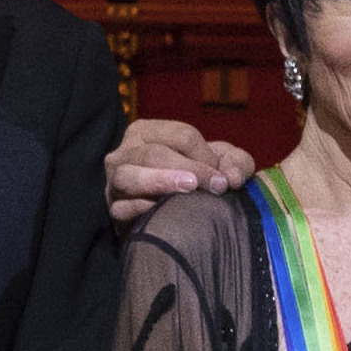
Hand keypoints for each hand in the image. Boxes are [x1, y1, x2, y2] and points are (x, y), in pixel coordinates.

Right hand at [112, 116, 257, 221]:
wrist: (170, 217)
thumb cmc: (195, 180)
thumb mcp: (220, 165)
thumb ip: (236, 162)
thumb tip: (233, 178)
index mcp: (147, 132)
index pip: (181, 135)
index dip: (207, 156)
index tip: (222, 179)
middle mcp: (125, 152)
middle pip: (154, 154)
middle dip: (191, 169)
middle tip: (217, 187)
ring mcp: (114, 181)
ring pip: (129, 176)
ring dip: (160, 182)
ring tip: (189, 189)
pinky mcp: (113, 209)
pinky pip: (121, 207)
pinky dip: (139, 208)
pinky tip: (160, 212)